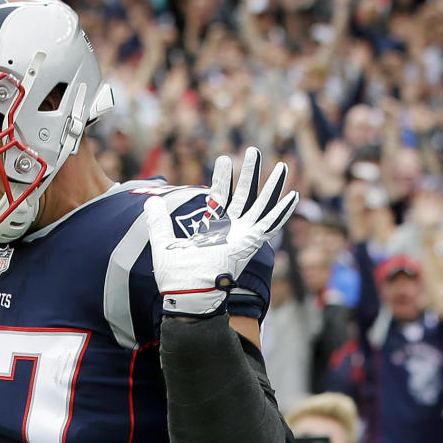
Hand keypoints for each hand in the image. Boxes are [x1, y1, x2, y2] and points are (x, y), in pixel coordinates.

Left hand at [144, 148, 297, 316]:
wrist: (186, 292)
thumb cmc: (176, 275)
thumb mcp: (163, 242)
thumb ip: (158, 221)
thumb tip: (150, 202)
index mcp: (212, 228)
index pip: (221, 196)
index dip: (223, 178)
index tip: (224, 159)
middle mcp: (230, 230)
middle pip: (244, 194)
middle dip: (250, 173)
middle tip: (254, 150)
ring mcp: (242, 236)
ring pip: (261, 205)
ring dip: (272, 186)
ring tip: (283, 165)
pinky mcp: (251, 243)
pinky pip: (271, 225)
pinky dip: (282, 212)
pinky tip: (293, 196)